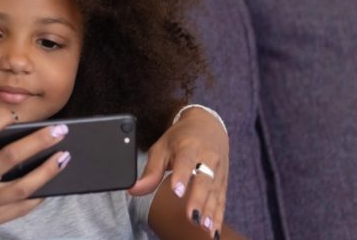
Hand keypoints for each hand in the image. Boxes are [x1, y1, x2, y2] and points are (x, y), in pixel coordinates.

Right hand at [0, 110, 69, 239]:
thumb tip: (3, 139)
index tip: (14, 113)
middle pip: (11, 157)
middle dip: (38, 141)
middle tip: (59, 130)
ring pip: (24, 185)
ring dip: (48, 170)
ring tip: (64, 156)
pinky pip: (22, 207)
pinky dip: (39, 195)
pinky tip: (51, 184)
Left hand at [128, 106, 228, 236]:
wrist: (207, 125)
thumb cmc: (180, 138)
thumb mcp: (162, 148)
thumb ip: (150, 170)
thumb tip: (133, 189)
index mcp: (189, 146)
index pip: (185, 161)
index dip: (181, 176)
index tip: (176, 192)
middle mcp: (207, 158)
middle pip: (203, 180)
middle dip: (198, 200)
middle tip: (192, 217)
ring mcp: (218, 170)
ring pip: (214, 192)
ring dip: (210, 211)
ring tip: (205, 227)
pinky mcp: (223, 181)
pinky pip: (221, 200)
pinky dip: (219, 216)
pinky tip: (214, 231)